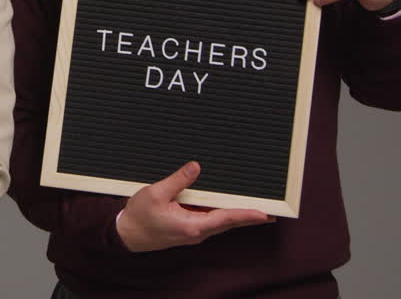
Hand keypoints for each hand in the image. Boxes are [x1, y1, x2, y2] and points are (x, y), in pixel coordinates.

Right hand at [116, 162, 271, 251]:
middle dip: (249, 216)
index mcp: (191, 226)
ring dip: (238, 215)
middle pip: (228, 222)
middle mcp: (196, 232)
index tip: (265, 213)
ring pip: (221, 222)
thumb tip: (196, 167)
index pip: (225, 218)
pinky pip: (210, 220)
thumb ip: (178, 180)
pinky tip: (228, 207)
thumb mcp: (156, 193)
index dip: (246, 215)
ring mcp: (193, 231)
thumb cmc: (139, 217)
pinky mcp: (188, 228)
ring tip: (257, 208)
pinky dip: (223, 214)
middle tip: (272, 212)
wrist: (127, 234)